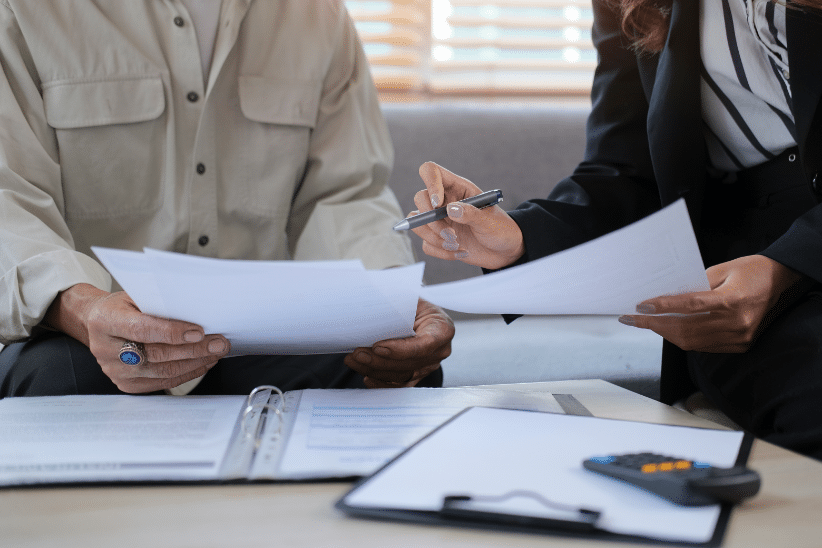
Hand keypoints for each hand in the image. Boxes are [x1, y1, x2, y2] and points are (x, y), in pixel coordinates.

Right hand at [44, 284, 230, 392]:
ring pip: (163, 371)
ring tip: (216, 352)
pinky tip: (202, 363)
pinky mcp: (126, 384)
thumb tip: (196, 311)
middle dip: (194, 349)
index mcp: (106, 321)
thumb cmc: (122, 307)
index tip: (199, 331)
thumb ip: (159, 304)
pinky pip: (163, 382)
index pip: (143, 330)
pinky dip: (187, 373)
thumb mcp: (135, 295)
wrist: (97, 323)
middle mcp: (106, 349)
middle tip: (218, 342)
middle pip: (157, 354)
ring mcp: (114, 371)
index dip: (173, 332)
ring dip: (195, 362)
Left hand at [344, 298, 453, 387]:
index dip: (400, 349)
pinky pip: (399, 384)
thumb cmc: (414, 303)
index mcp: (442, 329)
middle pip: (409, 363)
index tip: (377, 346)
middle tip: (357, 354)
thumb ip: (397, 303)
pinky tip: (367, 377)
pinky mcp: (418, 375)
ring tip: (354, 361)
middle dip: (380, 361)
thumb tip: (373, 303)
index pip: (424, 344)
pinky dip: (382, 383)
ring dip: (375, 370)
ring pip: (401, 375)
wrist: (419, 313)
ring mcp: (429, 365)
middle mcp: (440, 351)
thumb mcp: (410, 297)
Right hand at [410, 162, 524, 269]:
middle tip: (451, 234)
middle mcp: (445, 202)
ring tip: (456, 245)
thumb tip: (450, 209)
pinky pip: (426, 244)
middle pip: (420, 199)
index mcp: (457, 188)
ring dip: (434, 238)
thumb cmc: (500, 229)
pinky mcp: (438, 238)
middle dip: (431, 220)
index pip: (431, 172)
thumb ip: (471, 214)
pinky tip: (460, 253)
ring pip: (417, 223)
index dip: (430, 183)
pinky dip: (441, 252)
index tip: (438, 204)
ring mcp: (440, 220)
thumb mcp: (490, 221)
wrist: (505, 251)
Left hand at [618, 255, 804, 352]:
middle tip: (633, 319)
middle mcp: (737, 322)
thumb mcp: (720, 270)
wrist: (778, 280)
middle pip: (686, 328)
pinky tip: (669, 330)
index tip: (640, 307)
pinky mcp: (740, 345)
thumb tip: (664, 298)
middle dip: (655, 324)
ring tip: (647, 324)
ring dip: (665, 334)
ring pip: (691, 342)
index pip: (689, 306)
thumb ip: (693, 286)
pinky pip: (703, 346)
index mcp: (733, 300)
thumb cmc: (749, 270)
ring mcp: (739, 337)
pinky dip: (683, 339)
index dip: (662, 308)